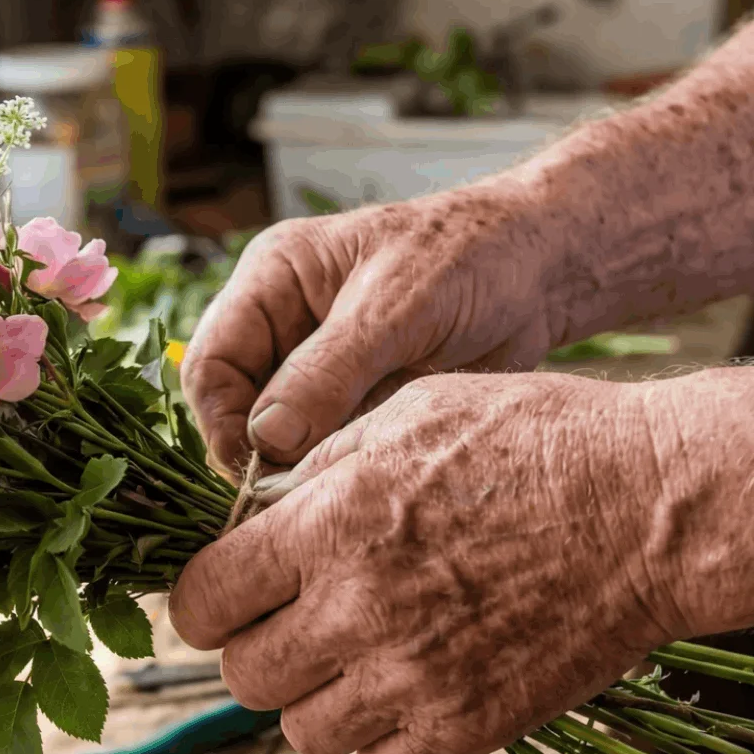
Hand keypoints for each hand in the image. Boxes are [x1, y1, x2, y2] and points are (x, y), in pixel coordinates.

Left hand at [169, 372, 689, 753]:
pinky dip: (379, 738)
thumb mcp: (413, 411)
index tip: (226, 595)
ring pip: (300, 729)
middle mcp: (358, 608)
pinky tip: (410, 689)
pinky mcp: (468, 728)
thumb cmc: (542, 440)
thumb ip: (321, 467)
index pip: (203, 599)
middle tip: (296, 621)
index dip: (205, 600)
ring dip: (316, 696)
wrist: (657, 507)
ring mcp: (414, 678)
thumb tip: (256, 515)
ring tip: (360, 654)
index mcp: (332, 522)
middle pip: (242, 674)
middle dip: (257, 647)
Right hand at [180, 184, 566, 470]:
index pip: (210, 363)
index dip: (222, 422)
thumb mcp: (396, 308)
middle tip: (296, 496)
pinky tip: (366, 483)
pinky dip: (337, 473)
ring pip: (278, 440)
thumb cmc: (469, 257)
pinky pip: (325, 452)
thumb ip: (328, 371)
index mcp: (272, 280)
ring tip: (340, 488)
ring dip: (300, 470)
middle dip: (259, 455)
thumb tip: (266, 438)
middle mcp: (282, 328)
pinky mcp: (355, 407)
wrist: (543, 272)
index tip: (257, 470)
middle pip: (234, 409)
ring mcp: (318, 372)